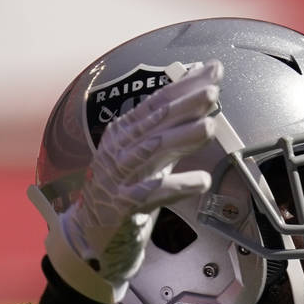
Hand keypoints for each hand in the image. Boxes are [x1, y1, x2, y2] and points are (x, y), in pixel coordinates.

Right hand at [30, 61, 221, 303]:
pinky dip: (176, 186)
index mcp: (125, 133)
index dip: (185, 86)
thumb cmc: (125, 188)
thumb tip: (202, 95)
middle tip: (212, 92)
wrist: (91, 233)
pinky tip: (200, 182)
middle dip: (185, 105)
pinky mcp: (123, 207)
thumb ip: (173, 127)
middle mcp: (119, 150)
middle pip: (155, 122)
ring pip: (152, 153)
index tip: (212, 70)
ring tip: (209, 128)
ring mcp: (119, 178)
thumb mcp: (148, 154)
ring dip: (182, 139)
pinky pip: (150, 195)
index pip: (158, 103)